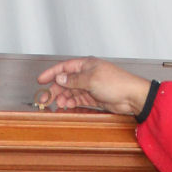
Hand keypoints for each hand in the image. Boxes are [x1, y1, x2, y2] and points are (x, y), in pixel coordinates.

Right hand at [35, 57, 152, 115]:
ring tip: (57, 104)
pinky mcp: (94, 97)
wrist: (131, 97)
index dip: (51, 73)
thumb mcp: (91, 79)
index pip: (64, 68)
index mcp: (86, 65)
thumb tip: (59, 79)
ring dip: (63, 97)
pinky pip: (78, 99)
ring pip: (71, 91)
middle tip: (45, 99)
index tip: (40, 80)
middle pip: (65, 81)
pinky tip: (66, 106)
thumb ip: (74, 80)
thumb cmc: (116, 83)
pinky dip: (71, 102)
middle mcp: (86, 74)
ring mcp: (90, 86)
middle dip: (55, 89)